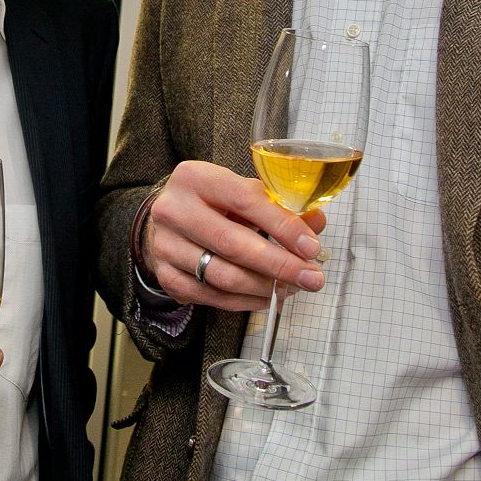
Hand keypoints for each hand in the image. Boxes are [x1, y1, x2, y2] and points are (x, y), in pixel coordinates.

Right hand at [139, 160, 326, 310]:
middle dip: (279, 265)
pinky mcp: (166, 275)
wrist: (169, 218)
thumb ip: (278, 206)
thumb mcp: (240, 191)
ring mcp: (166, 245)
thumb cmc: (211, 202)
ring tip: (293, 288)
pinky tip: (267, 297)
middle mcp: (174, 210)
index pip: (244, 200)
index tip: (310, 246)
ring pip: (223, 276)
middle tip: (311, 277)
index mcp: (195, 178)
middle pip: (233, 244)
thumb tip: (315, 224)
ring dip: (265, 287)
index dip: (281, 225)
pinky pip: (212, 297)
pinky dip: (245, 302)